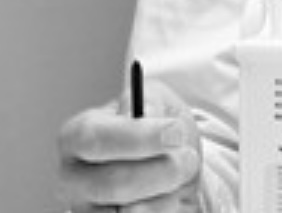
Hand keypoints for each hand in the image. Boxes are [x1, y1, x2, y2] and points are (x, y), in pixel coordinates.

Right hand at [57, 77, 201, 211]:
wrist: (170, 161)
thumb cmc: (157, 127)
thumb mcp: (157, 100)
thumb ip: (150, 103)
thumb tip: (145, 112)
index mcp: (76, 137)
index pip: (94, 140)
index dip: (137, 138)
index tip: (174, 133)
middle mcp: (72, 180)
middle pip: (113, 184)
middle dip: (163, 170)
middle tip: (189, 158)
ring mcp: (85, 212)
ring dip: (168, 194)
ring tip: (180, 175)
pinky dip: (166, 211)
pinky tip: (171, 197)